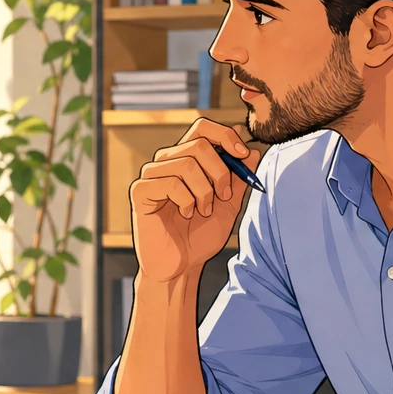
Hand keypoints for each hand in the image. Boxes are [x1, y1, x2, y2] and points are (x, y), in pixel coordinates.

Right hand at [129, 119, 261, 282]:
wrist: (181, 266)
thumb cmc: (201, 236)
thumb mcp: (229, 204)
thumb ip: (240, 177)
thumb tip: (252, 149)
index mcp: (186, 158)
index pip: (202, 127)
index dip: (225, 135)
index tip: (242, 155)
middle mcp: (167, 161)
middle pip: (199, 143)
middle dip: (220, 171)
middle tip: (224, 196)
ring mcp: (151, 175)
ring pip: (187, 163)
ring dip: (204, 191)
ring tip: (203, 210)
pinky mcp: (140, 191)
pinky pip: (171, 183)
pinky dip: (187, 200)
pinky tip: (185, 214)